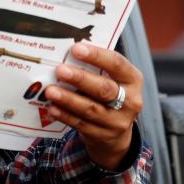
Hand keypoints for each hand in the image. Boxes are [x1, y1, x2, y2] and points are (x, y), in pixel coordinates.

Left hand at [43, 43, 142, 169]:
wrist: (116, 130)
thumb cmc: (108, 93)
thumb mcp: (111, 78)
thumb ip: (95, 67)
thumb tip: (64, 53)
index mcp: (132, 79)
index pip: (117, 64)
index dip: (97, 56)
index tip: (76, 48)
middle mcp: (130, 101)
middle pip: (104, 89)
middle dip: (80, 79)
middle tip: (60, 70)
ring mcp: (117, 121)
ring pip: (90, 109)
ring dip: (68, 99)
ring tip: (50, 91)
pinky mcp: (103, 135)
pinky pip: (81, 124)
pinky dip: (65, 115)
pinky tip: (52, 108)